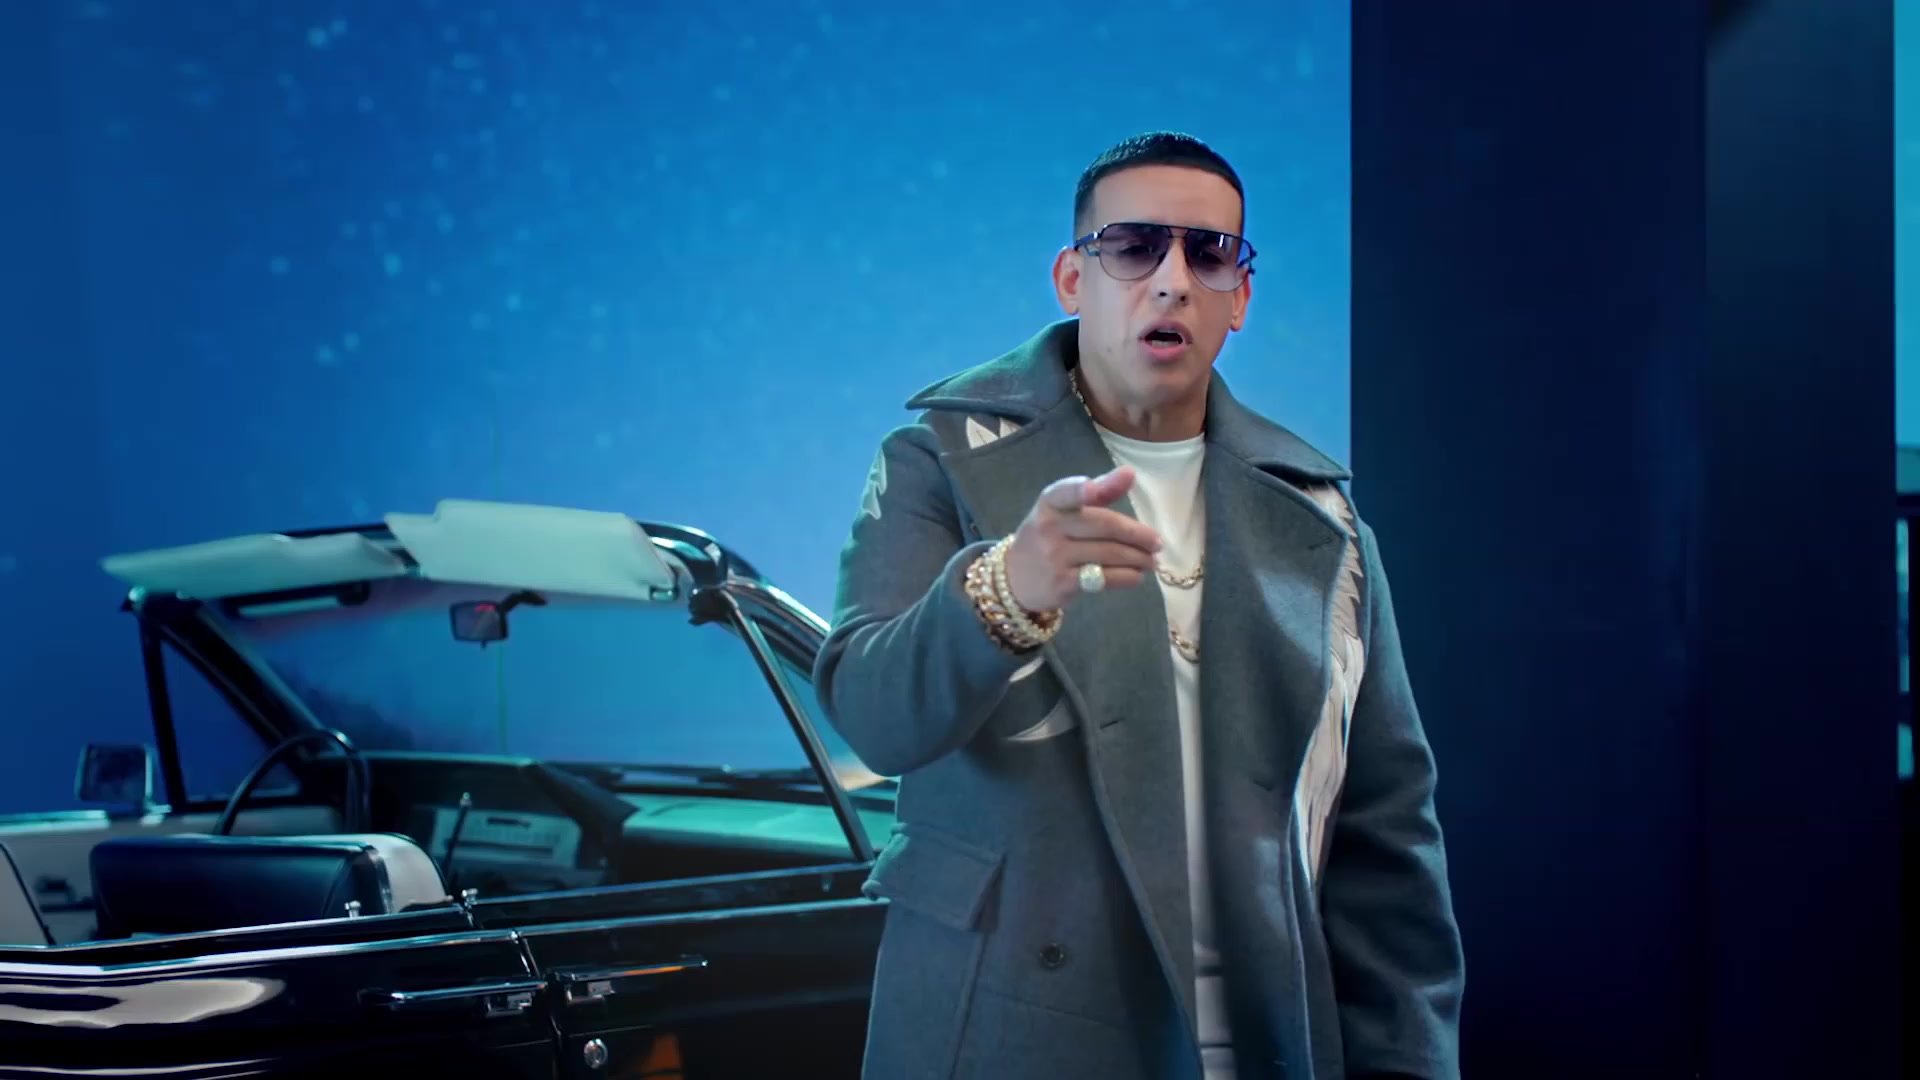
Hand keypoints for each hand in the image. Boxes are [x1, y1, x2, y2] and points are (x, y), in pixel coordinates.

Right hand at [1003, 466, 1162, 611]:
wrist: (1015, 578)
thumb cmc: (1049, 536)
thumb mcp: (1063, 510)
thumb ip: (1097, 493)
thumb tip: (1130, 473)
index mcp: (1050, 503)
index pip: (1067, 492)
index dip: (1086, 488)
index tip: (1108, 484)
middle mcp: (1049, 527)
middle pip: (1103, 525)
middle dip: (1137, 534)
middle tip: (1157, 542)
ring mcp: (1055, 557)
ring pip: (1109, 553)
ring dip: (1138, 558)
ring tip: (1152, 560)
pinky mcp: (1063, 583)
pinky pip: (1104, 578)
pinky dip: (1127, 577)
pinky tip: (1137, 575)